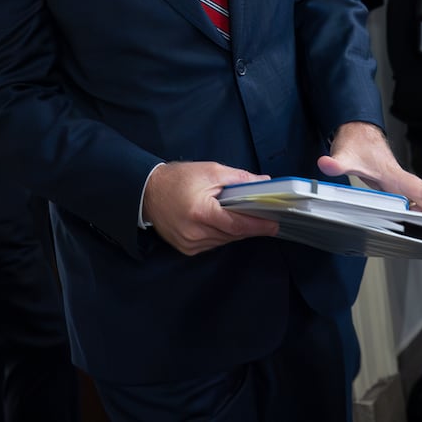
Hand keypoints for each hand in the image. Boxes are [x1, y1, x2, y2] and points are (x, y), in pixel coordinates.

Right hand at [143, 161, 279, 255]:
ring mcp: (190, 244)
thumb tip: (264, 184)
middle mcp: (195, 233)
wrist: (147, 191)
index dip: (259, 225)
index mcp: (201, 212)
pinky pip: (212, 244)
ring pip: (224, 241)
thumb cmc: (178, 178)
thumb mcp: (210, 171)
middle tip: (265, 217)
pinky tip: (221, 222)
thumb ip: (239, 179)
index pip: (238, 225)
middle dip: (250, 226)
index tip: (275, 224)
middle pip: (233, 234)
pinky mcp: (186, 249)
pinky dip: (221, 234)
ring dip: (235, 230)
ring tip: (242, 216)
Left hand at [318, 122, 421, 216]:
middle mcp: (396, 177)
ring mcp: (395, 180)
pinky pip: (408, 197)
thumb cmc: (355, 140)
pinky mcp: (390, 183)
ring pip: (417, 197)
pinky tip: (416, 216)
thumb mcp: (343, 154)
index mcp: (391, 173)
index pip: (418, 188)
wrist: (356, 129)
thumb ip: (335, 162)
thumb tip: (326, 164)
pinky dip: (416, 206)